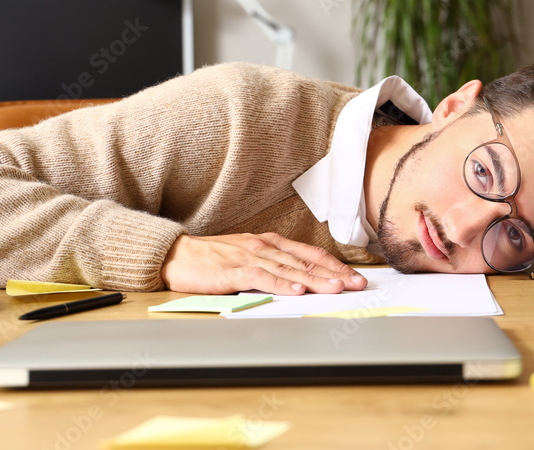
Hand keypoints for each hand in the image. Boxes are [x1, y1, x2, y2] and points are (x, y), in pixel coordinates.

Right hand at [161, 232, 368, 294]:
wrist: (177, 254)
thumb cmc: (212, 258)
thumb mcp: (247, 255)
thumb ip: (272, 265)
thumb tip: (300, 280)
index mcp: (269, 243)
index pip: (308, 253)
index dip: (332, 265)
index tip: (353, 275)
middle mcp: (264, 247)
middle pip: (305, 261)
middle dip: (333, 273)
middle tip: (356, 283)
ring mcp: (249, 257)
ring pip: (288, 270)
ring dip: (314, 280)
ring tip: (336, 288)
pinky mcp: (234, 271)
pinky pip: (262, 278)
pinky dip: (281, 285)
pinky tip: (296, 291)